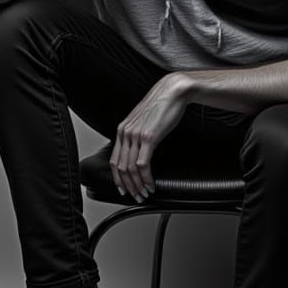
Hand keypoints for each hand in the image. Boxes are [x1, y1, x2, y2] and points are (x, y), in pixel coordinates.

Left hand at [111, 75, 187, 199]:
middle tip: (136, 196)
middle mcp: (126, 133)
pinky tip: (151, 184)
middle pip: (121, 167)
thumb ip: (138, 134)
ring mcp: (136, 135)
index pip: (114, 160)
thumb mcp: (144, 121)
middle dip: (128, 186)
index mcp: (123, 129)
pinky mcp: (148, 138)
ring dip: (137, 185)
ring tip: (144, 193)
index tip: (123, 189)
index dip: (117, 178)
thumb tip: (139, 150)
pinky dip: (146, 178)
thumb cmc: (162, 105)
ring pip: (130, 169)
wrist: (172, 91)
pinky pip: (142, 164)